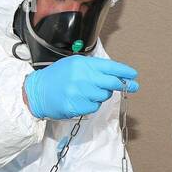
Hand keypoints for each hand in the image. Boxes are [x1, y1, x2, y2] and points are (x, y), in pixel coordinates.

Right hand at [23, 56, 138, 119]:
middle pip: (111, 83)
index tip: (134, 75)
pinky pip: (94, 107)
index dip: (124, 72)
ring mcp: (80, 93)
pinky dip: (91, 105)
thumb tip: (114, 75)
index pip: (110, 67)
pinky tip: (81, 100)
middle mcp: (82, 77)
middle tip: (132, 86)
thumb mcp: (74, 65)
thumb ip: (92, 68)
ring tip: (87, 92)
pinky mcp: (76, 106)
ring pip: (103, 96)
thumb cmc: (57, 77)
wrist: (38, 91)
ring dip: (101, 95)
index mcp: (83, 64)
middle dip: (123, 85)